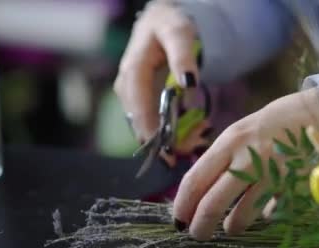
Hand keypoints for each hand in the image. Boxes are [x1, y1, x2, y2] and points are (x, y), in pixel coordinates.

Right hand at [114, 1, 202, 165]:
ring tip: (191, 145)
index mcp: (133, 70)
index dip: (151, 131)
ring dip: (166, 138)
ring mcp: (131, 93)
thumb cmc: (171, 25)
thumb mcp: (179, 34)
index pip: (139, 107)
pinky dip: (168, 130)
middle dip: (162, 140)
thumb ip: (183, 57)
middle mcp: (127, 85)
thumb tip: (187, 83)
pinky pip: (150, 120)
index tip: (166, 151)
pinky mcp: (139, 99)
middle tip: (184, 155)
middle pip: (140, 121)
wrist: (162, 21)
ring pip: (144, 124)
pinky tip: (188, 136)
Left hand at [173, 88, 318, 239]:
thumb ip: (223, 160)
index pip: (195, 180)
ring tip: (231, 226)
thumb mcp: (243, 133)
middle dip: (201, 226)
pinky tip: (265, 212)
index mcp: (230, 142)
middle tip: (198, 234)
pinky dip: (265, 216)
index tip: (178, 219)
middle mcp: (248, 158)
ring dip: (232, 226)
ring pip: (241, 216)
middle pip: (212, 203)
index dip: (183, 205)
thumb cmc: (276, 124)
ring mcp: (272, 176)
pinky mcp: (293, 189)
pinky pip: (271, 213)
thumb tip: (203, 193)